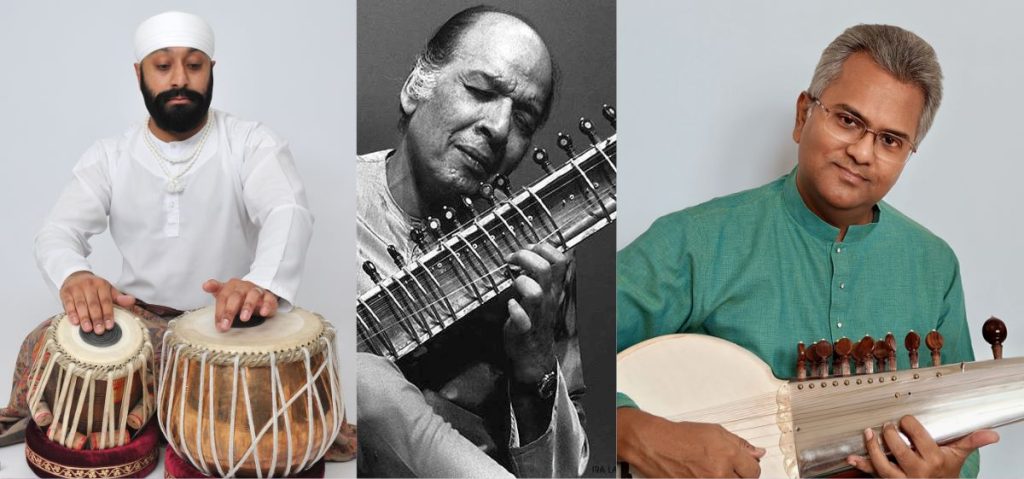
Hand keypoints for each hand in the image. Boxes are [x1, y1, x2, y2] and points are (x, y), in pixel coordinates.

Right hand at [60, 271, 134, 334]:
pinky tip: (75, 322)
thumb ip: (118, 297)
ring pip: (81, 305)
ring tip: (88, 329)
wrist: (76, 276)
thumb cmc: (94, 287)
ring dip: (84, 318)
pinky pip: (68, 304)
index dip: (108, 314)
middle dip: (97, 318)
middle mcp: (89, 285)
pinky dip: (72, 314)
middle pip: (93, 304)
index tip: (110, 325)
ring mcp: (76, 288)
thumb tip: (132, 301)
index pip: (106, 301)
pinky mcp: (65, 292)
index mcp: (102, 285)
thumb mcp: (108, 289)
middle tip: (99, 331)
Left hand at [202, 278, 278, 331]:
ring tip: (244, 318)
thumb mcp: (225, 292)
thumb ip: (214, 289)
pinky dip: (266, 306)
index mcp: (231, 286)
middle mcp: (244, 286)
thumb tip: (205, 285)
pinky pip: (268, 299)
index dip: (219, 311)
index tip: (218, 325)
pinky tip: (263, 313)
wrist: (258, 292)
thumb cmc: (238, 295)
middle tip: (226, 325)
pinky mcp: (268, 297)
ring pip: (253, 295)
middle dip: (230, 311)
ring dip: (248, 306)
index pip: (222, 297)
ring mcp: (257, 290)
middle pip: (236, 297)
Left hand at [503, 243, 566, 383]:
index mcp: (553, 288)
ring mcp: (536, 314)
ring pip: (535, 292)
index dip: (543, 248)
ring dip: (521, 282)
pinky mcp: (524, 329)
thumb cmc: (535, 319)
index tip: (528, 248)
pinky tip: (511, 305)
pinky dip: (515, 311)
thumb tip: (530, 252)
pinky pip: (522, 320)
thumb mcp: (544, 293)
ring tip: (513, 283)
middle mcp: (547, 298)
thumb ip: (540, 274)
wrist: (535, 353)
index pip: (559, 260)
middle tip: (512, 260)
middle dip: (525, 257)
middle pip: (544, 269)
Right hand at [617, 408, 764, 477]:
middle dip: (738, 475)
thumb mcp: (714, 432)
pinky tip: (703, 474)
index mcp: (728, 455)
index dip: (750, 467)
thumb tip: (758, 453)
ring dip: (725, 478)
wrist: (655, 445)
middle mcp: (720, 473)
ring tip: (712, 470)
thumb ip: (739, 444)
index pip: (754, 471)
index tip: (744, 465)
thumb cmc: (681, 436)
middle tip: (726, 468)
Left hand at [847, 415, 998, 477]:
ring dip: (872, 448)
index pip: (918, 436)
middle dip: (890, 434)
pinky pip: (873, 475)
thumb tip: (991, 434)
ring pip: (882, 465)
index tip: (906, 420)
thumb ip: (970, 441)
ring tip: (868, 434)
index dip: (908, 423)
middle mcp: (917, 471)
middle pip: (898, 449)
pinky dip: (861, 465)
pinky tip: (851, 457)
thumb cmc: (945, 471)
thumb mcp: (958, 455)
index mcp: (934, 460)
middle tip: (887, 425)